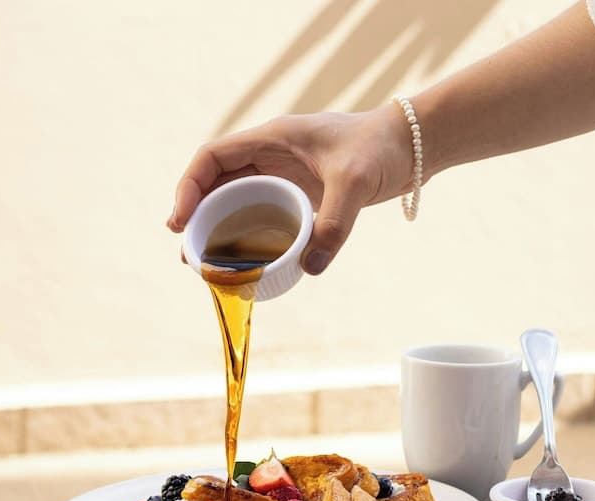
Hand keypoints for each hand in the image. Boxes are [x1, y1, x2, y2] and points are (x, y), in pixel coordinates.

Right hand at [166, 105, 414, 274]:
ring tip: (207, 261)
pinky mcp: (301, 191)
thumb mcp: (355, 183)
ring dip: (220, 227)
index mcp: (272, 138)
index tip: (180, 222)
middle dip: (198, 216)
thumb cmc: (382, 148)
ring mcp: (285, 173)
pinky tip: (247, 258)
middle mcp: (271, 154)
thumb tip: (310, 268)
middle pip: (218, 183)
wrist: (414, 144)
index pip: (212, 158)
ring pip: (238, 199)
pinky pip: (264, 211)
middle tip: (189, 255)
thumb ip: (333, 224)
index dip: (189, 188)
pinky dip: (250, 233)